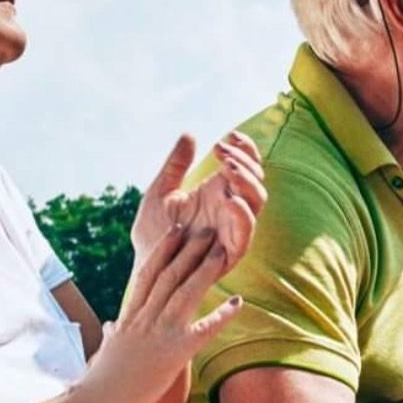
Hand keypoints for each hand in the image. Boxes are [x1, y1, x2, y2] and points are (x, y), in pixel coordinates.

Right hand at [68, 229, 246, 402]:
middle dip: (189, 250)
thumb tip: (111, 327)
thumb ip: (113, 334)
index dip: (164, 249)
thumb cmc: (102, 379)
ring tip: (222, 251)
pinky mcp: (176, 352)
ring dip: (205, 270)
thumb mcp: (107, 349)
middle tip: (208, 229)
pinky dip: (222, 315)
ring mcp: (160, 333)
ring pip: (185, 293)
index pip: (148, 274)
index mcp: (130, 316)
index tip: (176, 229)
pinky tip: (238, 302)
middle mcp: (145, 318)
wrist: (98, 401)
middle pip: (169, 276)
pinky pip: (204, 330)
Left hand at [132, 133, 265, 268]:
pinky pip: (246, 233)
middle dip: (245, 161)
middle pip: (256, 180)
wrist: (145, 267)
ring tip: (228, 168)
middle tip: (222, 151)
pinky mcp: (230, 252)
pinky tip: (229, 198)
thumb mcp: (159, 192)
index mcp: (218, 193)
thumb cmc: (152, 234)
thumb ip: (174, 166)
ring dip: (248, 182)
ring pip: (257, 201)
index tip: (230, 136)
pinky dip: (243, 214)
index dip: (245, 149)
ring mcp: (232, 229)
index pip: (246, 166)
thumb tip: (189, 135)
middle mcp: (231, 209)